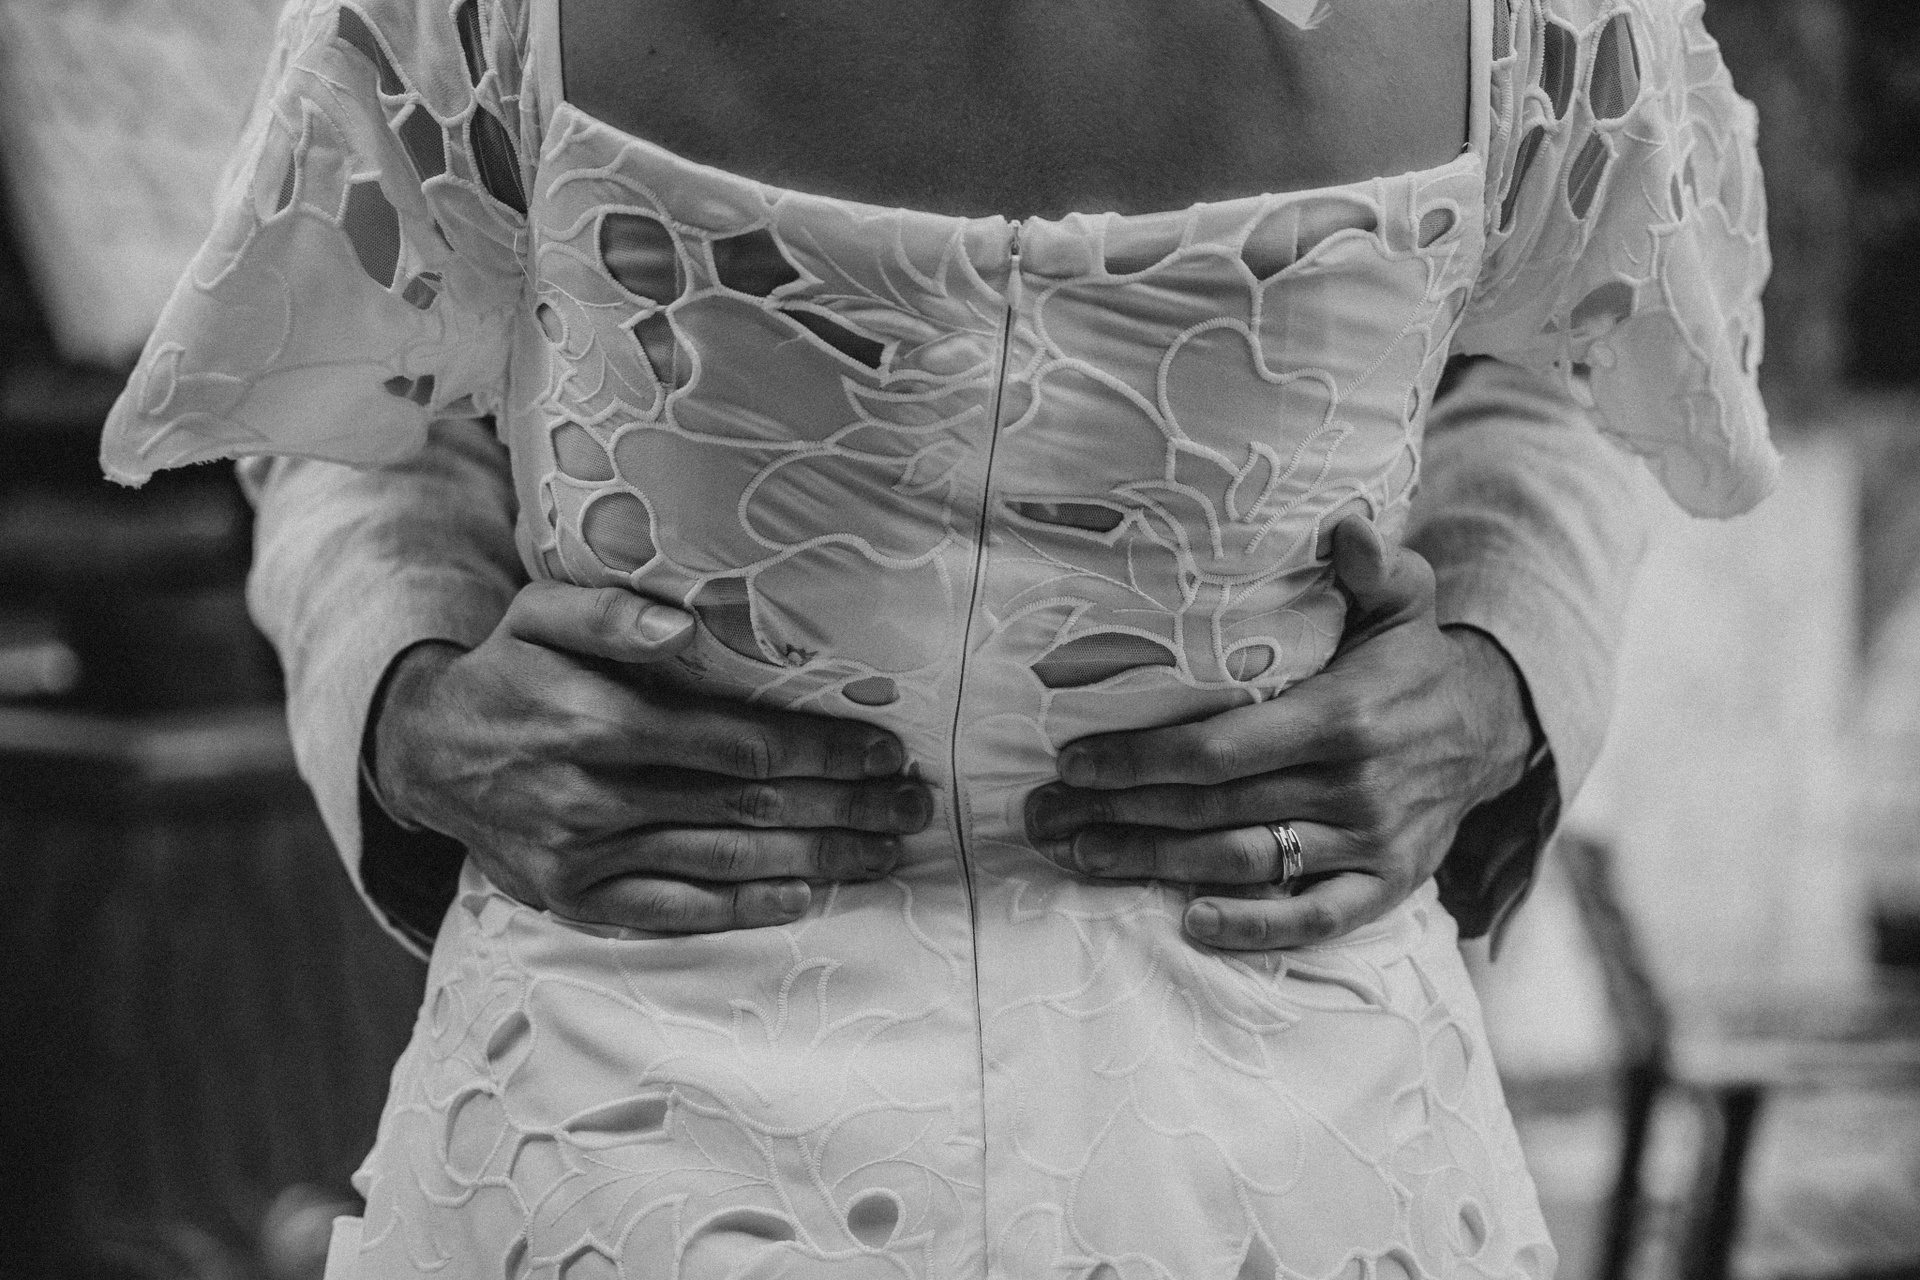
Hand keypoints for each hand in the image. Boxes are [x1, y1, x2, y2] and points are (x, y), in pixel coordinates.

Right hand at [373, 581, 933, 931]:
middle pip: (746, 806)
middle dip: (841, 807)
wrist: (427, 755)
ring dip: (814, 859)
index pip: (737, 742)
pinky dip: (743, 908)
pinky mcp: (577, 898)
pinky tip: (802, 896)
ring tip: (882, 852)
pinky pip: (674, 911)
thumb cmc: (507, 671)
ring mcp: (586, 856)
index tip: (883, 751)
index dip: (820, 748)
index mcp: (596, 721)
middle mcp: (594, 796)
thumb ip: (609, 612)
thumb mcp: (540, 614)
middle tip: (911, 807)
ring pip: (724, 862)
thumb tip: (682, 624)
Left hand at [1022, 516, 1535, 949]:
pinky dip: (1256, 928)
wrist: (1486, 731)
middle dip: (1118, 816)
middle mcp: (1354, 785)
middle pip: (1213, 811)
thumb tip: (1343, 525)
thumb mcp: (1401, 598)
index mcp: (1344, 715)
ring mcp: (1370, 842)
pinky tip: (1191, 922)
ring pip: (1244, 863)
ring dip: (1155, 866)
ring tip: (1081, 857)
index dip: (1139, 759)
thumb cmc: (1411, 659)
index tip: (1072, 762)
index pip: (1219, 749)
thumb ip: (1372, 564)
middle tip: (1044, 818)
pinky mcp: (1386, 884)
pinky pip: (1317, 918)